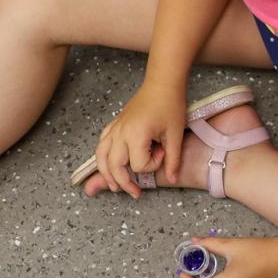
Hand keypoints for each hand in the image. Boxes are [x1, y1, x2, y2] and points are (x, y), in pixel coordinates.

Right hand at [93, 81, 186, 197]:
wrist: (162, 84)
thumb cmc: (170, 106)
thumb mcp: (175, 134)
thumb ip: (173, 159)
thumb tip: (173, 179)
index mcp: (136, 135)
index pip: (138, 164)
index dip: (152, 165)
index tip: (162, 154)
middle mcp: (120, 132)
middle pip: (114, 165)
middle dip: (123, 183)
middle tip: (135, 193)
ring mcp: (115, 128)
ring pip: (101, 156)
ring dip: (106, 173)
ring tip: (114, 186)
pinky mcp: (114, 124)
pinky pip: (102, 143)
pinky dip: (102, 156)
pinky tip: (108, 163)